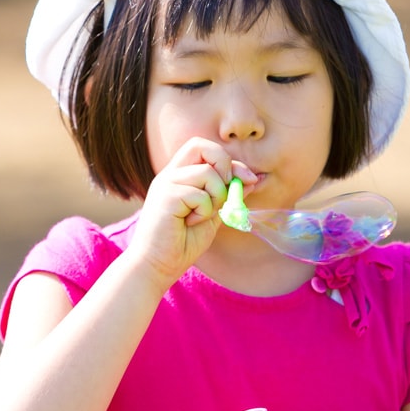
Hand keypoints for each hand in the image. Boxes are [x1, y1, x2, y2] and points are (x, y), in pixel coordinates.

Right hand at [128, 138, 254, 285]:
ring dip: (216, 197)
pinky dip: (204, 211)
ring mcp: (166, 183)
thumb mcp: (213, 214)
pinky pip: (200, 194)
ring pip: (207, 172)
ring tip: (202, 216)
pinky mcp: (166, 196)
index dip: (230, 162)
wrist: (158, 265)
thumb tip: (252, 178)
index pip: (205, 149)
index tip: (248, 180)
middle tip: (225, 191)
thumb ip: (228, 195)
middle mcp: (170, 174)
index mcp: (179, 176)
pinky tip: (190, 223)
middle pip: (201, 145)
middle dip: (224, 164)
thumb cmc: (182, 243)